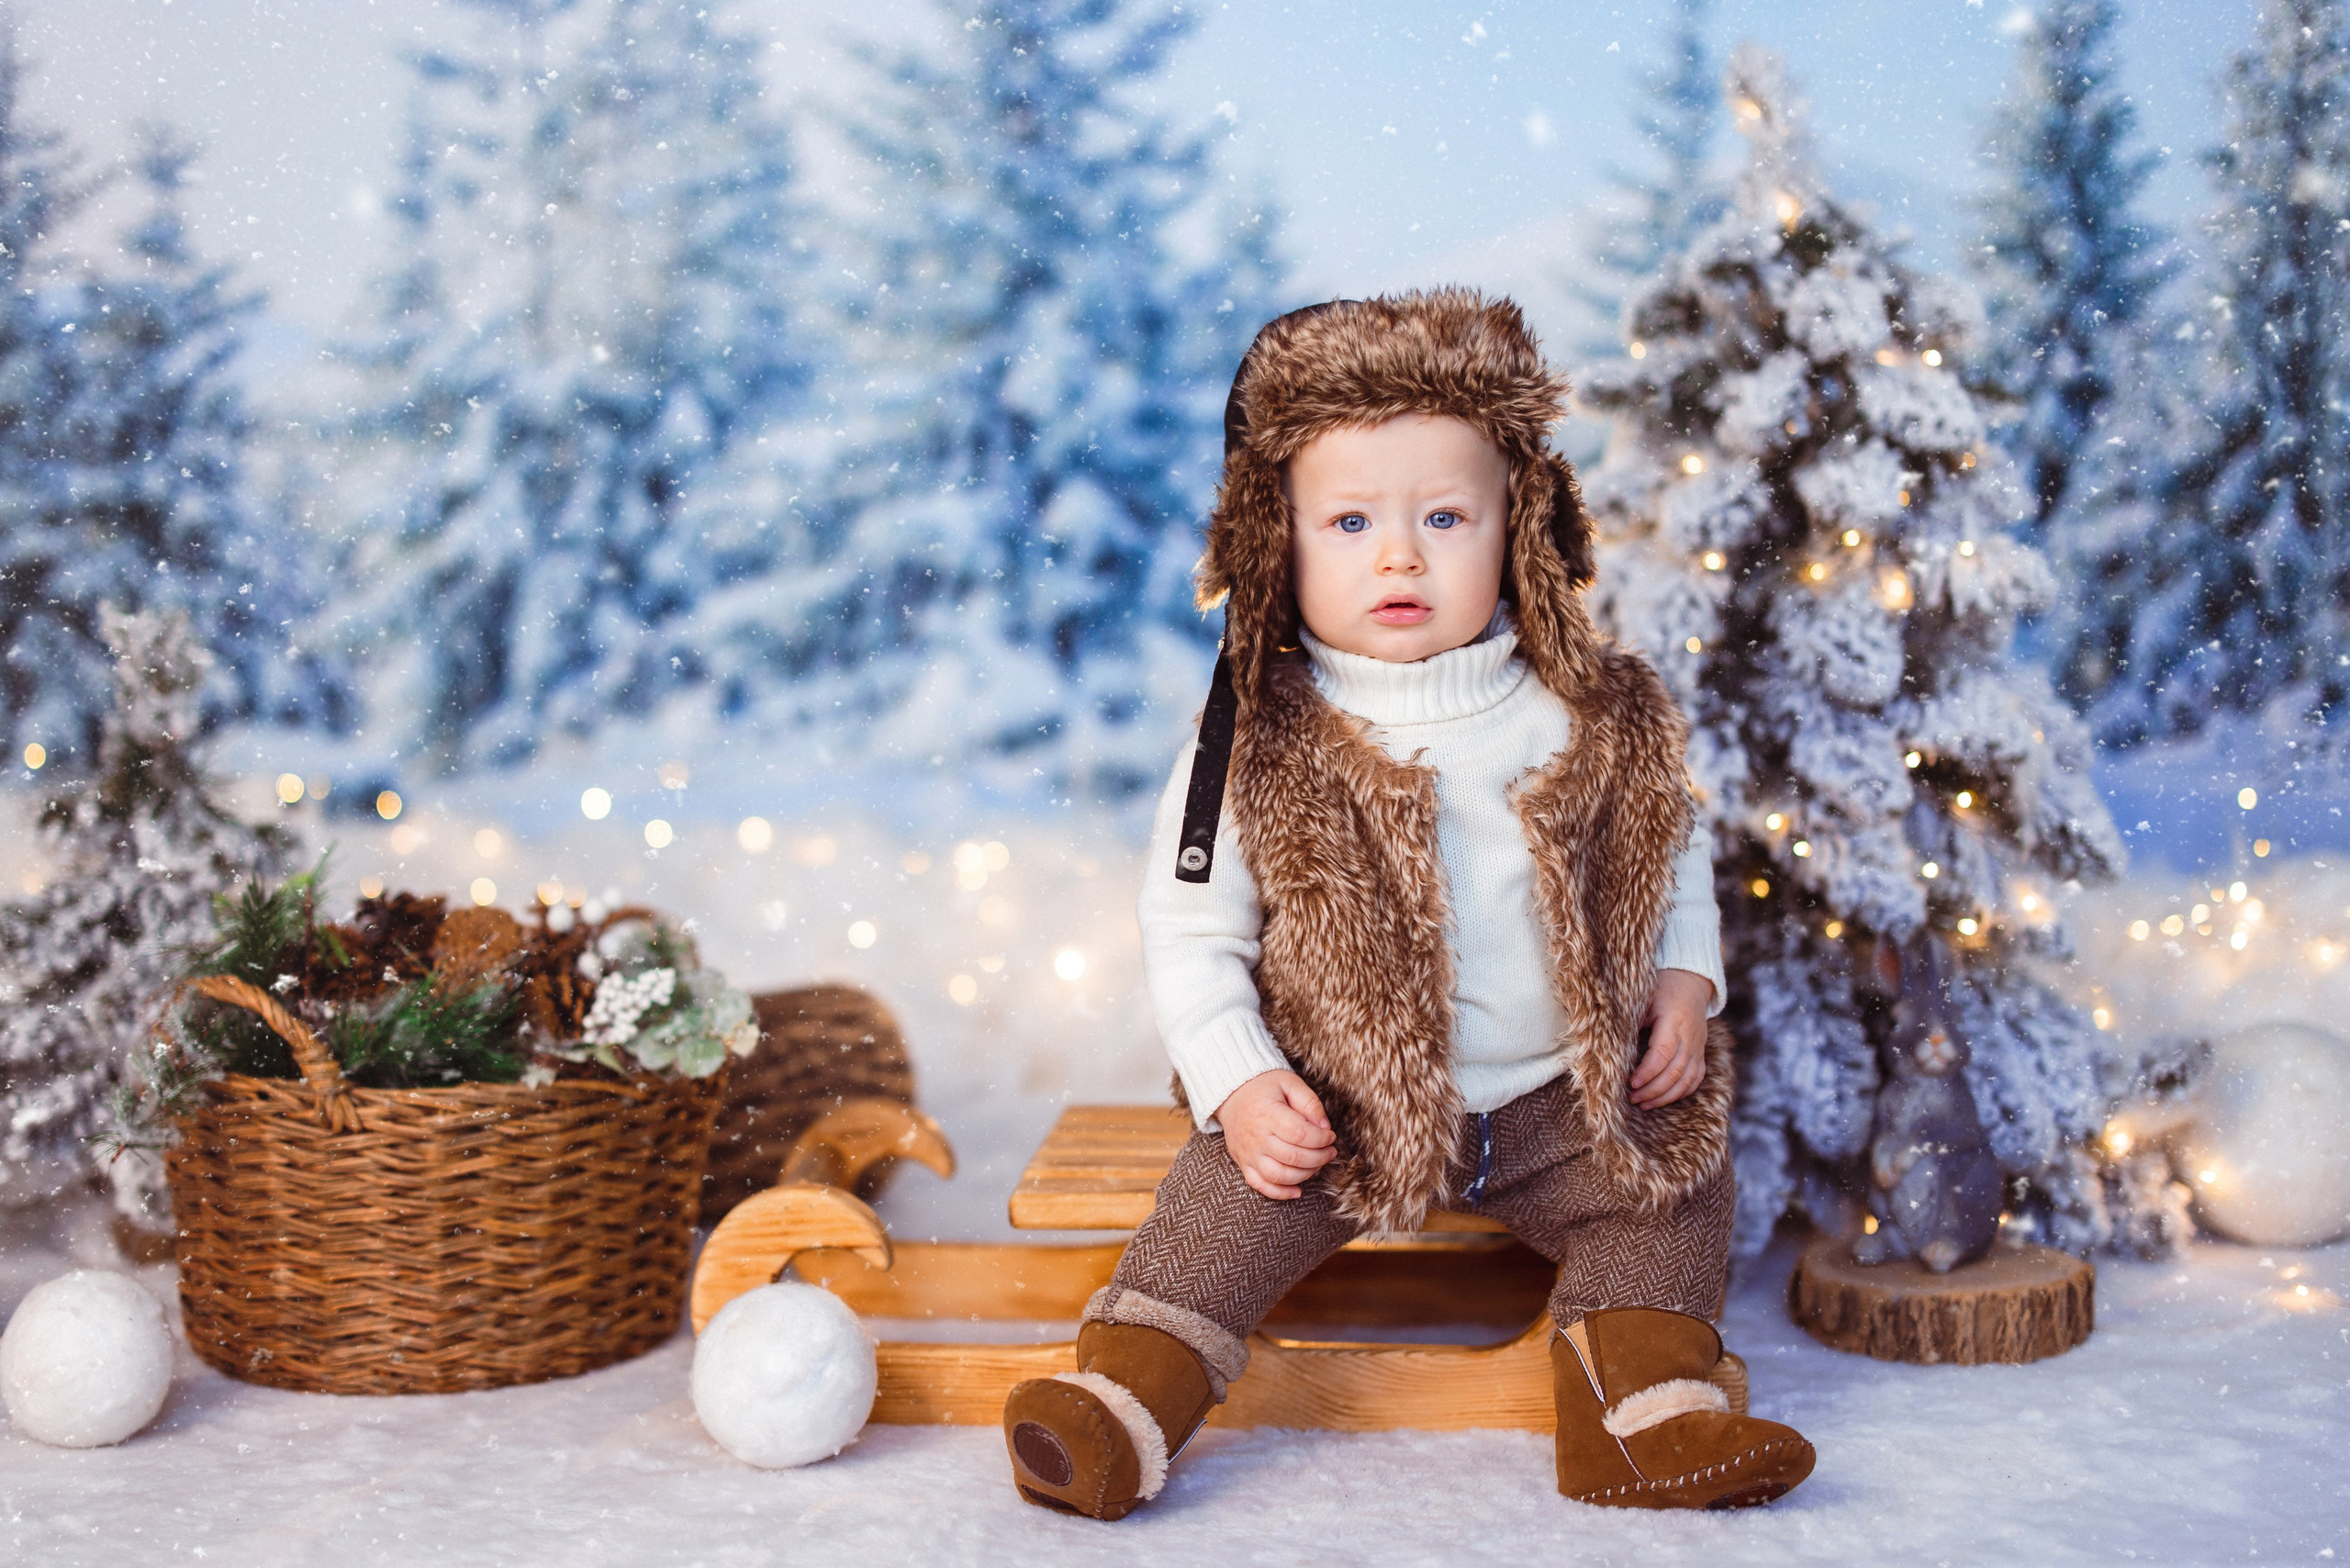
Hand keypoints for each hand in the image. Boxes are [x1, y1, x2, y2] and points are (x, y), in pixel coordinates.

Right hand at [1214, 1069, 1336, 1199]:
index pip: (1301, 1134)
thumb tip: (1325, 1128)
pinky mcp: (1243, 1163)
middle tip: (1330, 1151)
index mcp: (1267, 1114)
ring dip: (1305, 1174)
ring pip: (1279, 1175)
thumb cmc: (1265, 1088)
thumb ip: (1310, 1102)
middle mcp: (1256, 1137)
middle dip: (1319, 1157)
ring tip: (1317, 1164)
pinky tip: (1297, 1191)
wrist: (1232, 1095)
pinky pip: (1260, 1185)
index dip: (1321, 1139)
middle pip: (1293, 1157)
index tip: (1330, 1136)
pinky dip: (1280, 1193)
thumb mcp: (1290, 1083)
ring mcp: (1248, 1153)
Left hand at [1631, 968, 1713, 1109]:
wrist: (1690, 983)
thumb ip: (1631, 1020)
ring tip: (1644, 1104)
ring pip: (1687, 1080)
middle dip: (1653, 1089)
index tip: (1631, 1083)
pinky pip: (1695, 1078)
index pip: (1663, 1053)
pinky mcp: (1700, 1054)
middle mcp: (1690, 1038)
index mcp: (1674, 1022)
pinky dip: (1681, 1092)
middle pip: (1675, 1071)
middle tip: (1633, 1098)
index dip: (1648, 1072)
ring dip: (1665, 1096)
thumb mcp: (1644, 999)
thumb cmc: (1661, 990)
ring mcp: (1697, 1048)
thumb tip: (1611, 1043)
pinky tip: (1664, 1099)